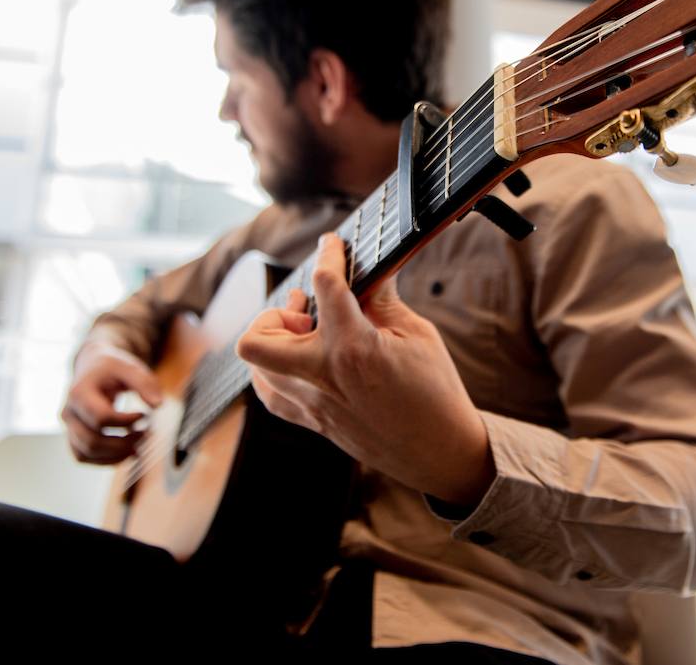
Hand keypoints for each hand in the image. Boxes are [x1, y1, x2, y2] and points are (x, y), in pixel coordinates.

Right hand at [62, 343, 163, 464]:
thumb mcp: (129, 367)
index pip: (101, 418)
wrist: (92, 367)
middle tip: (145, 433)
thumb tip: (157, 405)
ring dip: (116, 455)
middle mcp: (69, 412)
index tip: (144, 415)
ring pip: (86, 453)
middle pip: (92, 441)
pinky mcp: (73, 436)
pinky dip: (106, 460)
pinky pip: (84, 457)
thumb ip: (144, 382)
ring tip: (138, 444)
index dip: (126, 421)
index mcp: (79, 392)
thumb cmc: (111, 368)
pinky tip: (126, 451)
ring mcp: (68, 426)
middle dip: (123, 443)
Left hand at [235, 233, 495, 506]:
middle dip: (273, 315)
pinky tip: (300, 361)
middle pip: (256, 339)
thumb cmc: (435, 392)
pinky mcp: (313, 422)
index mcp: (353, 348)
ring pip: (256, 367)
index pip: (325, 285)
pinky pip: (270, 394)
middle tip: (305, 310)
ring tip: (306, 333)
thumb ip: (382, 299)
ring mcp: (312, 404)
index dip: (328, 255)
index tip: (331, 244)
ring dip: (274, 341)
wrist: (439, 451)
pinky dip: (274, 371)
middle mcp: (321, 377)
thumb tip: (369, 268)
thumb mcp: (416, 334)